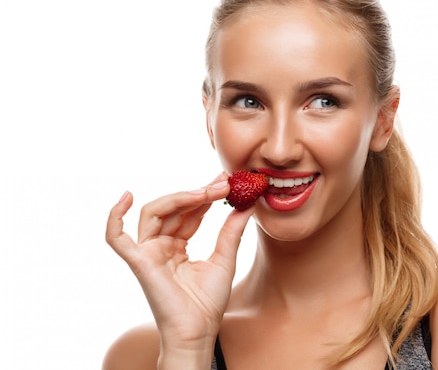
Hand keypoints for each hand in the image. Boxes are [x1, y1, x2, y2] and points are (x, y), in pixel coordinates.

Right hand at [105, 173, 252, 353]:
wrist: (199, 332)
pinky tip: (125, 197)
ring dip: (179, 198)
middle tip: (222, 183)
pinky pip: (117, 238)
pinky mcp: (139, 262)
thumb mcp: (224, 259)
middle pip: (172, 208)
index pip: (188, 212)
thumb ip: (231, 231)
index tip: (226, 182)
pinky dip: (115, 217)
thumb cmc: (207, 303)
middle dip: (197, 193)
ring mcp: (148, 253)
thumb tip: (246, 205)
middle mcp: (160, 246)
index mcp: (177, 246)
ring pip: (154, 213)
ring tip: (205, 192)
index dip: (205, 195)